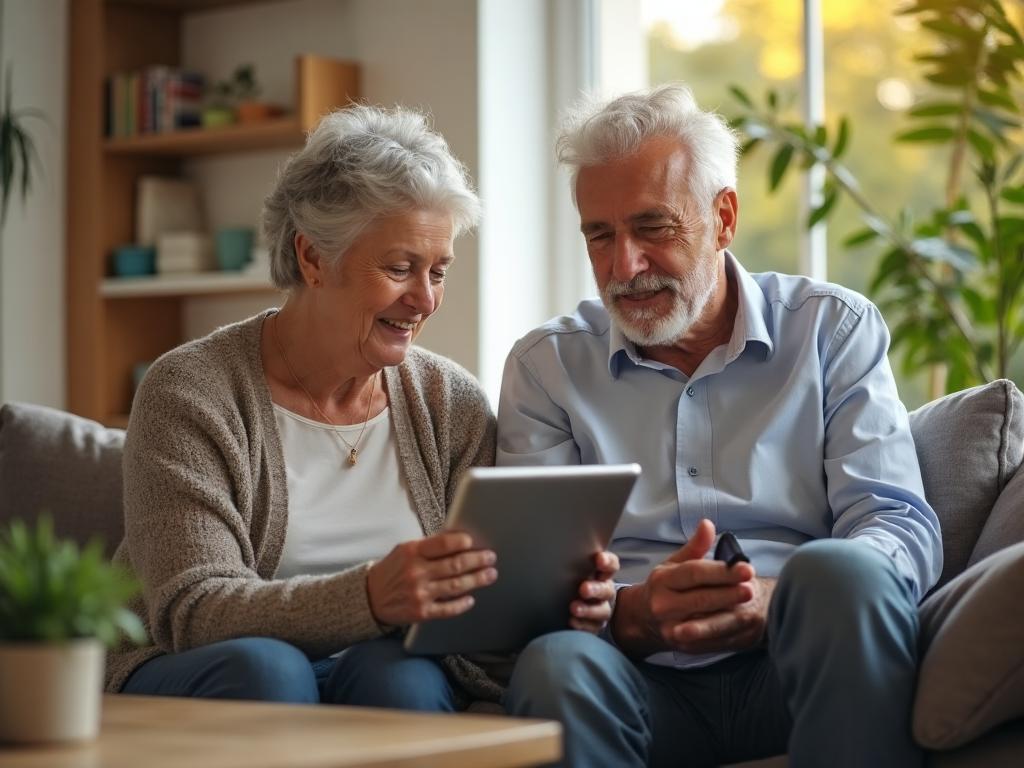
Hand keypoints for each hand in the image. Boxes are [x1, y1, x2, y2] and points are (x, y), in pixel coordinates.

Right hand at [366, 532, 496, 626]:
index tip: (474, 542)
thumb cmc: (392, 570)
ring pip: (456, 585)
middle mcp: (417, 572)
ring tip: (490, 574)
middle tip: (491, 557)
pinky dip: (462, 604)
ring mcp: (420, 593)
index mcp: (412, 552)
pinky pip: (448, 609)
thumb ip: (428, 546)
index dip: (462, 542)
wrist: (369, 597)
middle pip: (455, 565)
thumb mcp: (404, 550)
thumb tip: (458, 540)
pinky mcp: (421, 612)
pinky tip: (471, 598)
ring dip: (477, 580)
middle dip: (478, 560)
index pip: (443, 544)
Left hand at [569, 550, 619, 632]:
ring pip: (601, 611)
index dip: (607, 562)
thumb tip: (551, 537)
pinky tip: (571, 622)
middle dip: (596, 589)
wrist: (581, 601)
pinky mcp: (594, 625)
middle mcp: (605, 591)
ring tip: (574, 608)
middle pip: (606, 589)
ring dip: (588, 610)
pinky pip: (592, 628)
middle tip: (583, 588)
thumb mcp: (576, 566)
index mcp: (602, 573)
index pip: (611, 565)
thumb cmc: (575, 578)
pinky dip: (582, 625)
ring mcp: (602, 609)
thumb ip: (572, 557)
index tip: (598, 559)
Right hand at [611, 519, 760, 656]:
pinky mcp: (680, 646)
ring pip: (704, 621)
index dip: (721, 571)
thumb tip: (708, 524)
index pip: (694, 574)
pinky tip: (741, 626)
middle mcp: (663, 604)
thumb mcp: (675, 563)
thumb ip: (695, 546)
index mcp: (663, 580)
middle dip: (728, 594)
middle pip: (700, 598)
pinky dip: (725, 633)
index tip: (745, 568)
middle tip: (751, 589)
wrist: (642, 618)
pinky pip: (706, 640)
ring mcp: (671, 627)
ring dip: (729, 615)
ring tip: (751, 608)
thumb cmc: (664, 586)